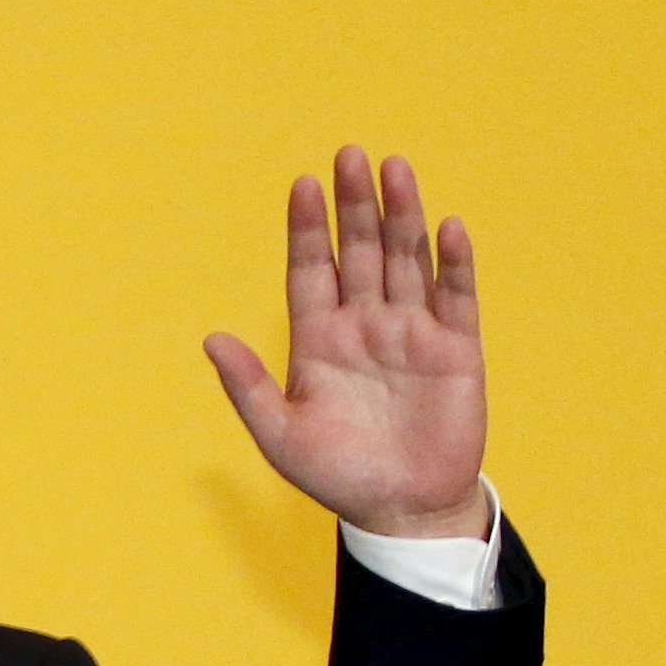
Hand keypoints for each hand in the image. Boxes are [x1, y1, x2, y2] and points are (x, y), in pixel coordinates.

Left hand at [203, 147, 491, 539]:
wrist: (401, 510)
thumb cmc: (337, 476)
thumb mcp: (280, 435)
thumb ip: (248, 386)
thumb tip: (210, 339)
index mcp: (318, 340)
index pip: (311, 270)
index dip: (307, 229)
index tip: (302, 184)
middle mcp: (365, 326)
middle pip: (359, 252)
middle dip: (354, 206)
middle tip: (349, 155)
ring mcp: (411, 333)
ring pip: (405, 261)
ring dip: (401, 217)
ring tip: (394, 169)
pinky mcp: (456, 350)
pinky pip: (455, 298)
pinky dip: (452, 264)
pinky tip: (446, 228)